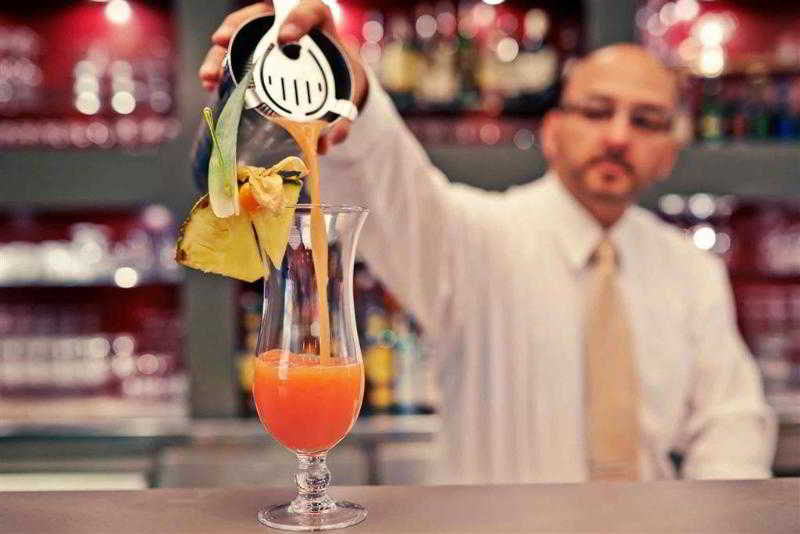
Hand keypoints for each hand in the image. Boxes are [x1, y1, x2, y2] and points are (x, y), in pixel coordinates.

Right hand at [198, 1, 367, 154]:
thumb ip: (343, 117)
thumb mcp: (348, 95)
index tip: (285, 37)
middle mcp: (291, 27)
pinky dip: (220, 66)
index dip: (297, 19)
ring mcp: (270, 39)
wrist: (339, 82)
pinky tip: (211, 83)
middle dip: (237, 28)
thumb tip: (326, 141)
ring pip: (241, 35)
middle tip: (220, 42)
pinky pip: (235, 53)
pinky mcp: (257, 53)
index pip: (310, 11)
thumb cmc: (343, 81)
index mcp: (321, 28)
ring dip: (219, 53)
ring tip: (209, 76)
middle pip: (261, 18)